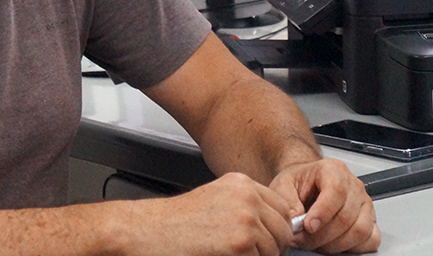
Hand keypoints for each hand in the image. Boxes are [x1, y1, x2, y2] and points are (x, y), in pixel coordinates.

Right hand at [122, 172, 293, 255]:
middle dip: (272, 246)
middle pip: (284, 230)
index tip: (266, 240)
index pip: (282, 209)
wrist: (148, 231)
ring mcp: (246, 218)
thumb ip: (245, 207)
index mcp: (241, 183)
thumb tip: (273, 227)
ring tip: (228, 253)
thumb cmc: (175, 222)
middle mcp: (247, 196)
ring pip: (275, 249)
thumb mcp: (215, 200)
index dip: (276, 229)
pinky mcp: (241, 242)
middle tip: (246, 252)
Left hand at [269, 159, 379, 253]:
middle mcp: (353, 186)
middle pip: (346, 216)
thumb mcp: (283, 184)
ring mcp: (365, 204)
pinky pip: (371, 240)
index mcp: (333, 170)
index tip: (308, 226)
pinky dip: (352, 248)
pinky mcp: (370, 221)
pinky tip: (333, 244)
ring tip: (314, 243)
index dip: (322, 213)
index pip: (336, 191)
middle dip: (321, 235)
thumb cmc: (298, 183)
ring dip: (334, 244)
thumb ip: (287, 200)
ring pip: (360, 231)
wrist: (307, 185)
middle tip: (302, 239)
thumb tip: (295, 219)